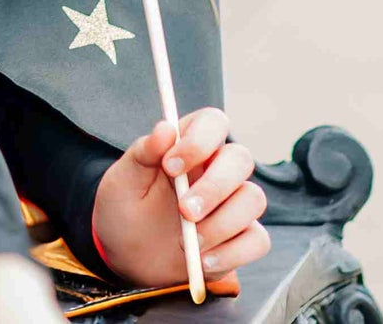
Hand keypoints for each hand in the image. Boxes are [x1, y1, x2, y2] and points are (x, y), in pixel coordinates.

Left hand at [91, 108, 269, 288]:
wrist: (127, 256)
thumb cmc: (125, 207)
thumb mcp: (124, 179)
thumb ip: (144, 152)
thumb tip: (166, 128)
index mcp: (188, 146)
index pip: (213, 122)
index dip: (199, 140)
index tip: (170, 166)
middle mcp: (215, 170)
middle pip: (241, 159)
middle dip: (214, 186)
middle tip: (184, 211)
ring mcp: (232, 204)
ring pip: (253, 199)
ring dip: (222, 223)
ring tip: (188, 242)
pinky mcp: (241, 239)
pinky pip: (258, 240)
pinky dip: (232, 253)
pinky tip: (203, 260)